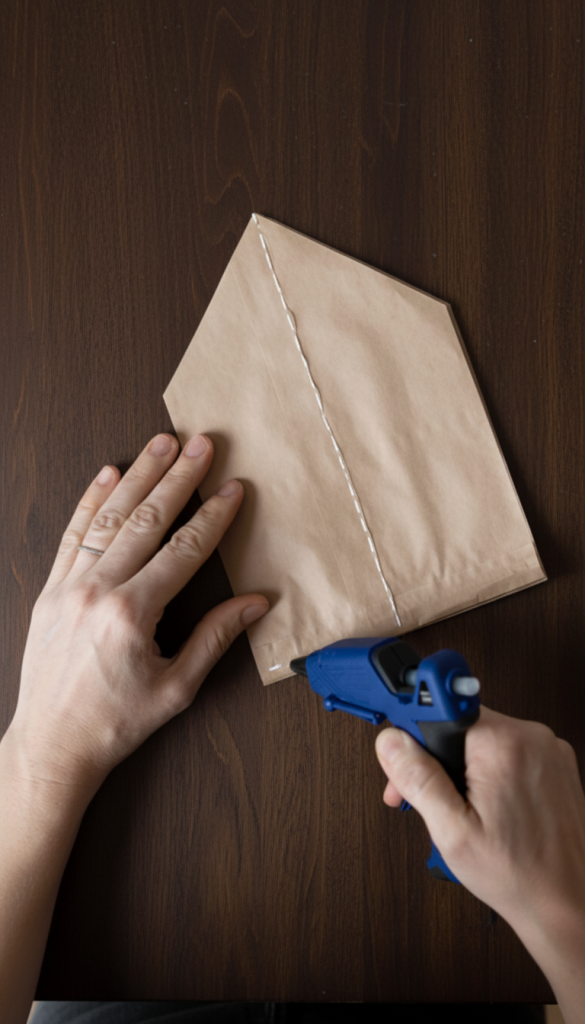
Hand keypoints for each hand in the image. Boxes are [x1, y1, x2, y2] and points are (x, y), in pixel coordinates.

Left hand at [9, 433, 268, 795]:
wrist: (52, 745)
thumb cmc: (114, 722)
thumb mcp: (177, 687)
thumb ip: (215, 637)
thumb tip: (254, 603)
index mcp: (132, 615)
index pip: (183, 551)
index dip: (212, 517)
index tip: (232, 489)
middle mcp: (97, 592)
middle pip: (146, 521)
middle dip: (177, 478)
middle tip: (200, 445)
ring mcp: (68, 588)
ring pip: (108, 519)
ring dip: (137, 477)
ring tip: (160, 444)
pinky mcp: (50, 591)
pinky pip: (72, 535)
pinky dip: (90, 502)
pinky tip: (107, 475)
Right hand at [375, 707, 584, 934]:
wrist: (569, 903)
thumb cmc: (519, 875)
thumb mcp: (452, 831)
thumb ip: (418, 779)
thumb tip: (391, 742)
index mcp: (503, 745)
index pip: (443, 710)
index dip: (417, 736)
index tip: (406, 756)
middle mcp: (532, 738)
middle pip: (462, 727)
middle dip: (438, 761)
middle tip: (428, 800)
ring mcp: (549, 750)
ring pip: (484, 742)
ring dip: (465, 770)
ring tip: (463, 811)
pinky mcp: (557, 765)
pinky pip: (509, 754)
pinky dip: (492, 775)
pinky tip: (488, 808)